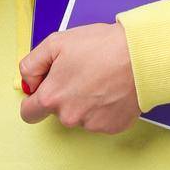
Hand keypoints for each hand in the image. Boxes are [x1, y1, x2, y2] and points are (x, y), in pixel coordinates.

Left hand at [18, 23, 140, 133]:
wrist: (140, 55)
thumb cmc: (101, 46)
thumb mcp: (56, 42)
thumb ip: (32, 64)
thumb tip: (28, 82)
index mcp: (51, 98)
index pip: (28, 113)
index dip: (34, 99)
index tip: (44, 89)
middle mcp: (69, 117)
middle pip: (57, 112)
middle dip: (64, 95)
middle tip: (81, 72)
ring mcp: (92, 125)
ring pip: (80, 116)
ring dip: (86, 101)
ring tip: (101, 77)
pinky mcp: (113, 127)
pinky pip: (101, 119)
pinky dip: (105, 107)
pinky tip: (113, 88)